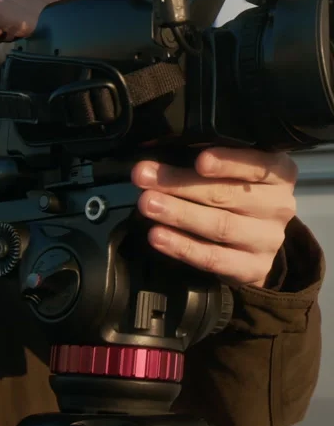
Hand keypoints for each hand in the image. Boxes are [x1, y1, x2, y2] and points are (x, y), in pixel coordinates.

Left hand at [131, 147, 297, 287]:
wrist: (258, 239)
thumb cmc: (238, 190)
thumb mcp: (234, 169)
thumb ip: (206, 159)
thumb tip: (161, 157)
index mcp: (279, 173)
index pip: (256, 165)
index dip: (228, 163)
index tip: (199, 160)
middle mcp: (279, 205)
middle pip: (226, 195)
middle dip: (180, 184)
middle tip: (145, 178)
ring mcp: (268, 240)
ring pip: (219, 226)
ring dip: (178, 214)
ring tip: (146, 204)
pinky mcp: (253, 268)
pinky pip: (213, 258)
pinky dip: (181, 246)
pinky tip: (157, 236)